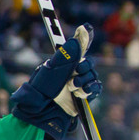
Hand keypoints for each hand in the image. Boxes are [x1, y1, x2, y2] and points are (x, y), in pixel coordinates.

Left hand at [10, 24, 102, 139]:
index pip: (78, 46)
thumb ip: (68, 52)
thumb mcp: (53, 68)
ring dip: (85, 80)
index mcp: (63, 62)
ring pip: (93, 75)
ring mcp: (78, 83)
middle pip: (88, 63)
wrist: (41, 111)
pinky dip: (92, 88)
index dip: (84, 37)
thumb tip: (82, 30)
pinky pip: (96, 88)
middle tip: (75, 73)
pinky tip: (82, 92)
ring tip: (72, 88)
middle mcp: (71, 71)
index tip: (86, 27)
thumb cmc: (42, 89)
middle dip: (84, 67)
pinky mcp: (84, 96)